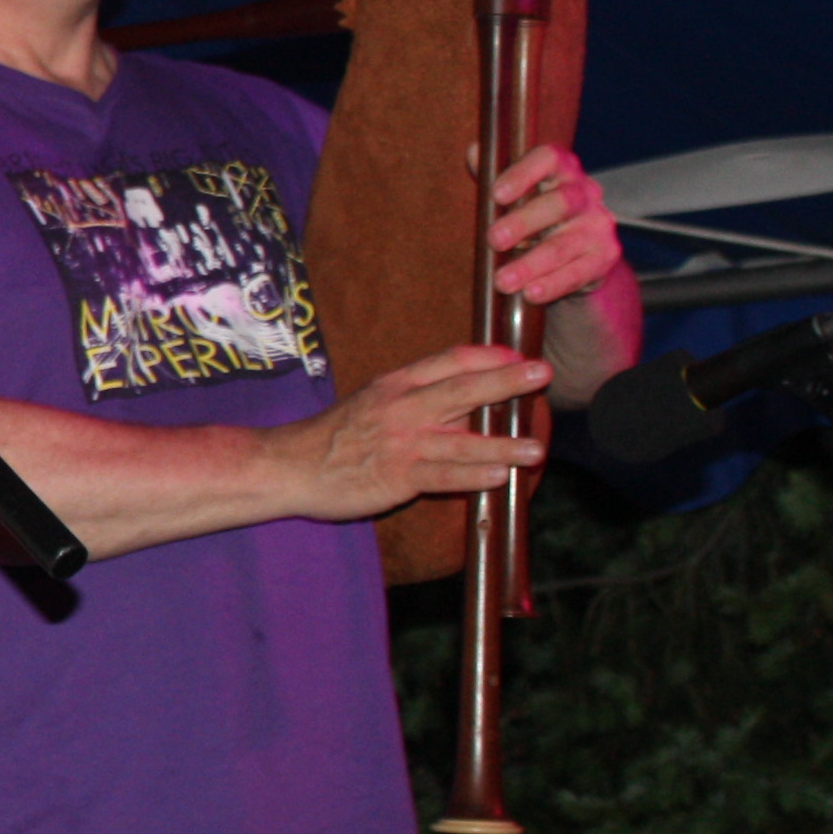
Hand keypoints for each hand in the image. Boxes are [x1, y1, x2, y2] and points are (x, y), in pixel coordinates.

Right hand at [276, 343, 547, 520]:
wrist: (289, 465)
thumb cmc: (335, 436)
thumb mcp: (373, 402)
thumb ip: (416, 398)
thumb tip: (469, 398)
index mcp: (396, 384)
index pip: (450, 360)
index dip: (488, 356)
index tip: (519, 356)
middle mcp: (402, 408)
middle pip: (463, 389)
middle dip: (507, 382)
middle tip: (542, 374)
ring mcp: (401, 443)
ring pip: (461, 440)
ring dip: (503, 444)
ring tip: (536, 449)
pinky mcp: (397, 476)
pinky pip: (443, 476)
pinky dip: (472, 476)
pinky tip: (499, 477)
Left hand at [489, 141, 624, 308]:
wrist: (572, 250)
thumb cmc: (532, 212)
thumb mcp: (513, 193)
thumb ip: (493, 173)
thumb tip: (474, 152)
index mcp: (561, 170)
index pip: (548, 159)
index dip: (523, 173)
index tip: (496, 194)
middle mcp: (585, 194)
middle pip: (560, 203)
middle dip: (524, 222)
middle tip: (493, 239)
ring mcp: (598, 226)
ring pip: (566, 243)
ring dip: (532, 263)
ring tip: (503, 281)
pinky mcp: (605, 256)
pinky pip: (580, 272)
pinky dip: (553, 284)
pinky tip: (531, 293)